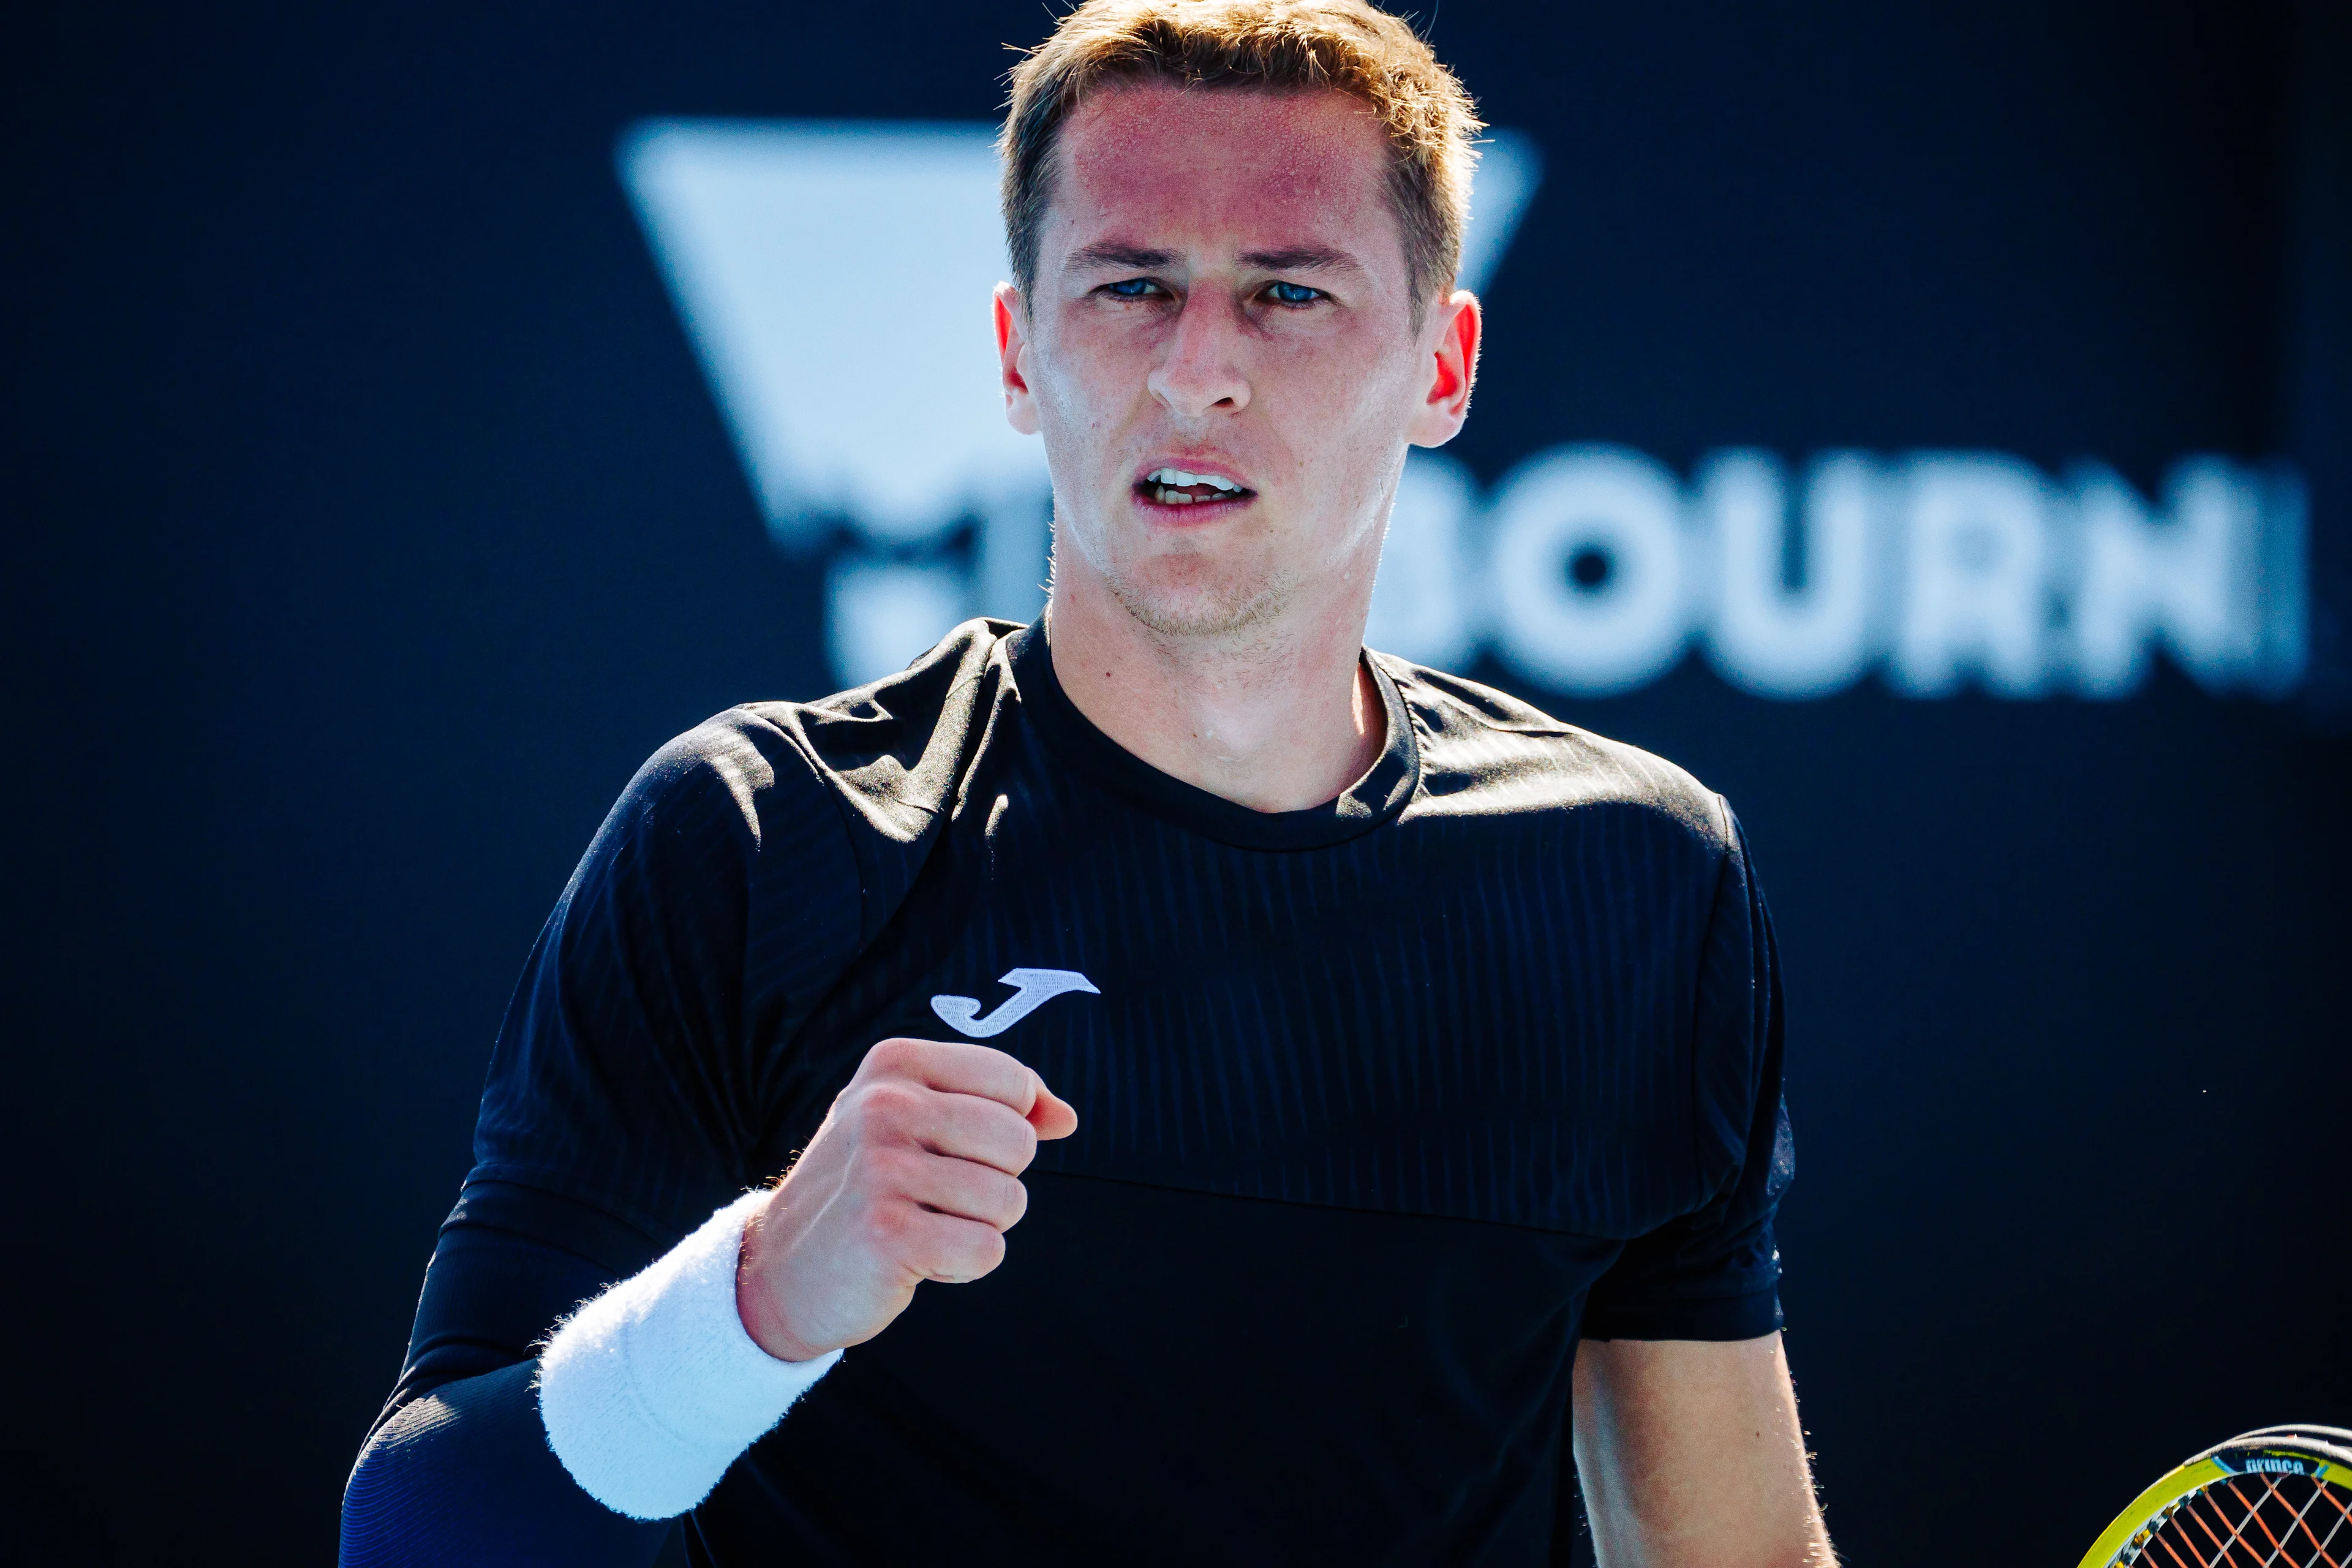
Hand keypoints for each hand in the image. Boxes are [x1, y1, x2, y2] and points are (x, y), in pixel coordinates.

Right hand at [734, 1037, 1077, 1362]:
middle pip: (1019, 1142)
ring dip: (977, 1226)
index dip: (1005, 1127)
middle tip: (934, 1196)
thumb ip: (998, 1106)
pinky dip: (963, 1265)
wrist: (779, 1269)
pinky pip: (988, 1249)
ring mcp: (882, 1169)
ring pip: (1010, 1201)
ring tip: (921, 1225)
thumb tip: (1066, 1117)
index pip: (1013, 1082)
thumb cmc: (866, 1188)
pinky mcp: (888, 1234)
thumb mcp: (917, 1121)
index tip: (950, 1148)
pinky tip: (916, 1258)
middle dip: (994, 1181)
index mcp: (894, 1063)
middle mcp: (884, 1105)